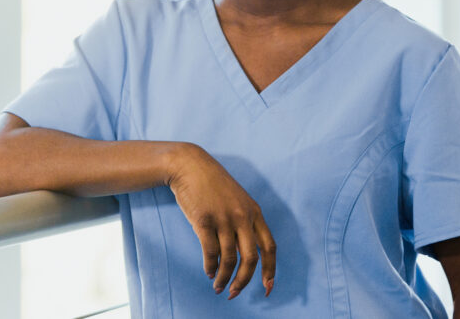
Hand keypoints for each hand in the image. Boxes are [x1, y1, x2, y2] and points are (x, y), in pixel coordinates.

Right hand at [166, 143, 276, 298]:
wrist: (189, 165)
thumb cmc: (212, 185)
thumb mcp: (236, 200)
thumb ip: (243, 224)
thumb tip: (243, 256)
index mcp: (254, 212)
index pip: (269, 247)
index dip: (270, 270)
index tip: (267, 288)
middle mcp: (242, 216)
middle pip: (251, 259)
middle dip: (244, 281)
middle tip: (234, 293)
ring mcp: (223, 218)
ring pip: (228, 259)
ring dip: (223, 278)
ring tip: (218, 286)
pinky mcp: (204, 220)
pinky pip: (210, 252)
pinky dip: (210, 267)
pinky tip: (209, 271)